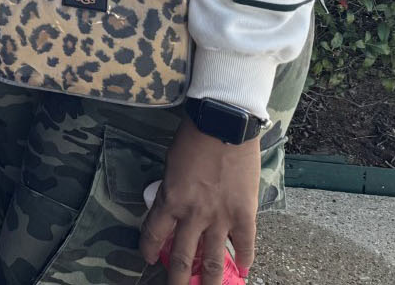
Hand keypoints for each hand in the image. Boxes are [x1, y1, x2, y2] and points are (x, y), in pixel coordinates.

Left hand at [140, 118, 260, 284]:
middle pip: (183, 258)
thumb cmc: (193, 139)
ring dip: (210, 281)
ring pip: (214, 261)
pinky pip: (245, 245)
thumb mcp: (171, 167)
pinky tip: (243, 271)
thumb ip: (172, 192)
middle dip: (178, 280)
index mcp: (170, 201)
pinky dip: (244, 261)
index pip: (154, 235)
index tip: (148, 259)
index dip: (149, 250)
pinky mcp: (245, 215)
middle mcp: (193, 215)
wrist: (224, 125)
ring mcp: (221, 218)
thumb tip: (174, 210)